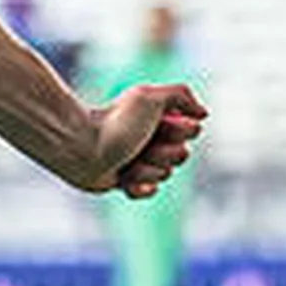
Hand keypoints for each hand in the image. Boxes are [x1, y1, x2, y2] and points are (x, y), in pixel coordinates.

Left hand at [68, 82, 205, 198]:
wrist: (82, 147)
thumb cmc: (116, 120)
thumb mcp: (150, 96)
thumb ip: (181, 95)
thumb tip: (203, 114)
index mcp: (159, 117)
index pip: (192, 131)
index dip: (180, 132)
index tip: (160, 125)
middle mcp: (152, 137)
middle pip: (181, 156)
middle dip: (163, 153)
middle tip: (141, 145)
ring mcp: (141, 159)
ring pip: (165, 175)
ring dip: (147, 169)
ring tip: (126, 162)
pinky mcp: (128, 180)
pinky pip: (150, 190)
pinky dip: (141, 187)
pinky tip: (127, 180)